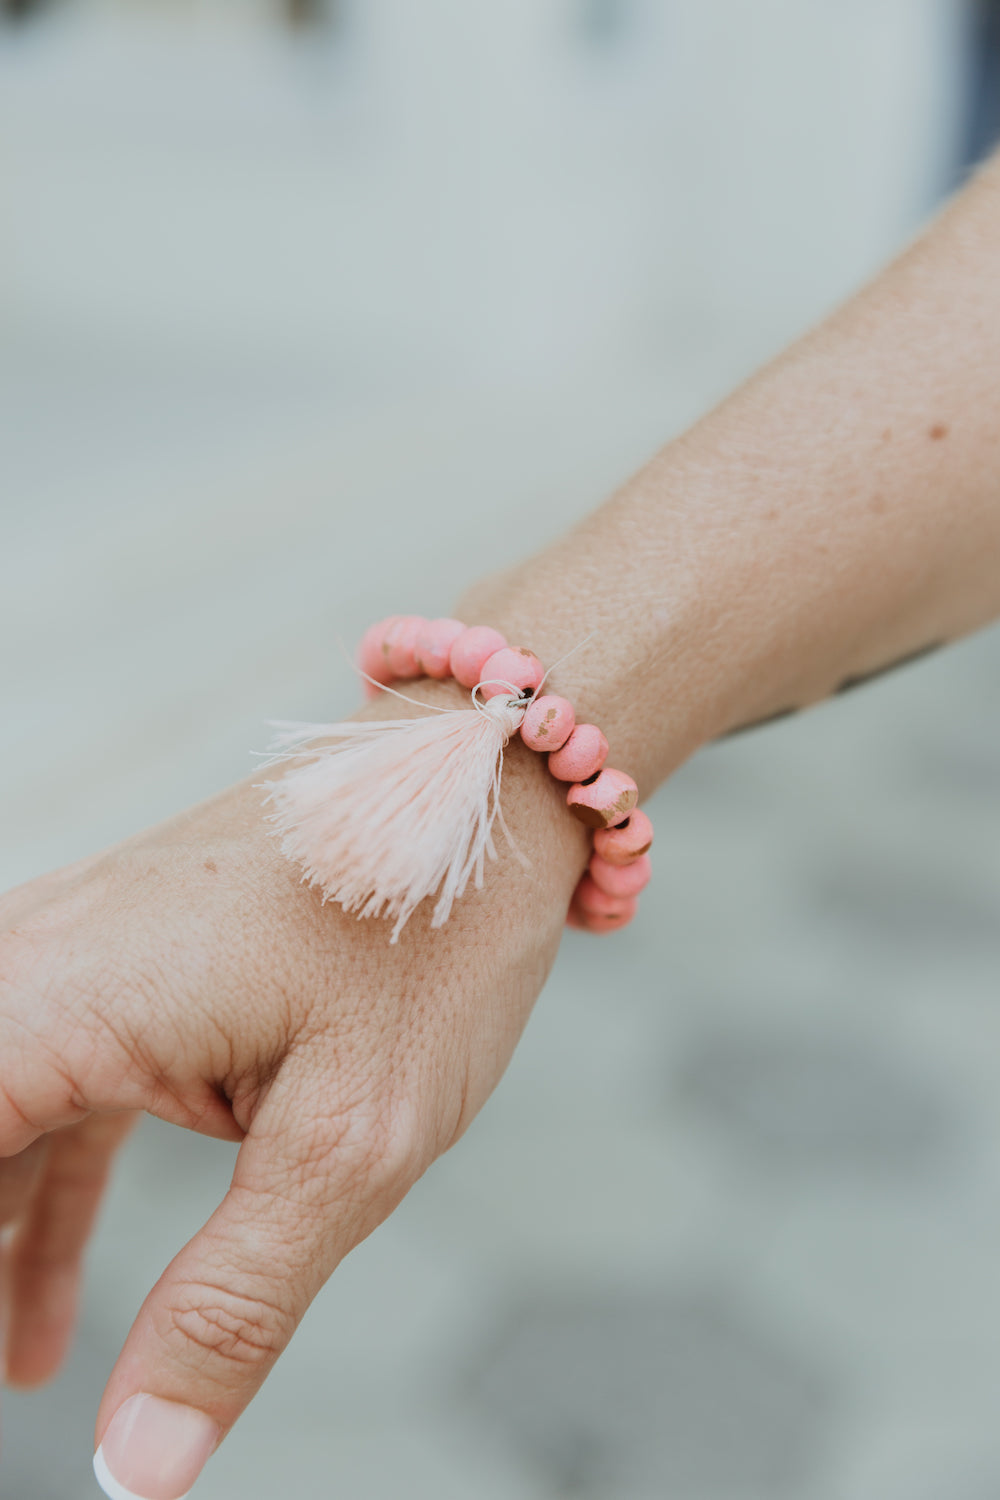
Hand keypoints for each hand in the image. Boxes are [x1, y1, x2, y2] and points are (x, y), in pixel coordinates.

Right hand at [0, 684, 585, 1499]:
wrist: (487, 789)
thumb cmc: (429, 937)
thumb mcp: (346, 1144)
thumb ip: (231, 1304)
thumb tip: (136, 1465)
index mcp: (61, 1001)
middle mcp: (40, 960)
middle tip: (3, 1360)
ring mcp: (83, 951)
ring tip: (9, 1367)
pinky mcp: (131, 958)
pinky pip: (51, 1094)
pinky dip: (39, 1201)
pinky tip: (40, 1320)